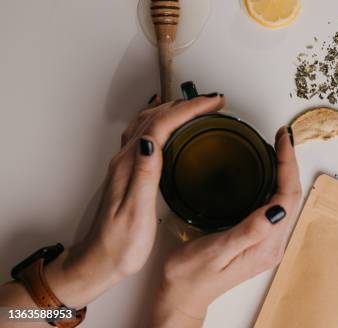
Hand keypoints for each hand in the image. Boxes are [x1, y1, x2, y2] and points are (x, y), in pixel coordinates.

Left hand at [45, 93, 225, 308]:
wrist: (99, 261)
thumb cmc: (120, 244)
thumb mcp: (136, 213)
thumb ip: (144, 175)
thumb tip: (152, 141)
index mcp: (129, 166)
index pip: (160, 125)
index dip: (188, 109)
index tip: (212, 104)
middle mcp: (125, 159)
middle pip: (155, 116)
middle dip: (186, 104)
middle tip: (213, 102)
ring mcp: (125, 164)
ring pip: (149, 122)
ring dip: (174, 109)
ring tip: (199, 107)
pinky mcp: (129, 171)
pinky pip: (146, 134)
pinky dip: (162, 121)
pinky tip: (170, 124)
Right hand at [150, 126, 300, 327]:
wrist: (181, 298)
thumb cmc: (191, 277)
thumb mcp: (216, 251)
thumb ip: (249, 231)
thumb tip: (278, 209)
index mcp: (266, 245)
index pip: (288, 196)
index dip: (289, 164)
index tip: (283, 139)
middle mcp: (272, 243)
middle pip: (292, 195)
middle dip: (290, 162)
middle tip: (282, 136)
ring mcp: (266, 242)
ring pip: (286, 198)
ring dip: (285, 170)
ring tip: (278, 147)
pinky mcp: (258, 239)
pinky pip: (276, 204)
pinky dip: (275, 181)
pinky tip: (267, 171)